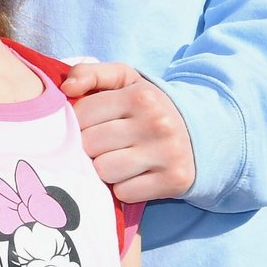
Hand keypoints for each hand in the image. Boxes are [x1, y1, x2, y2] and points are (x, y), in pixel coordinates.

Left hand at [62, 61, 197, 201]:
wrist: (199, 134)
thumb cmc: (147, 106)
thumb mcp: (123, 80)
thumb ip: (90, 73)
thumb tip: (67, 88)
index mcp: (139, 96)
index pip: (81, 115)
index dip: (78, 123)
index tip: (91, 124)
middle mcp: (156, 123)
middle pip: (90, 145)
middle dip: (90, 147)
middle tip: (105, 144)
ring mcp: (167, 153)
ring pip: (104, 171)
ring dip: (105, 170)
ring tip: (119, 159)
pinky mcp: (174, 180)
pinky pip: (125, 193)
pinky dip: (124, 188)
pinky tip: (135, 175)